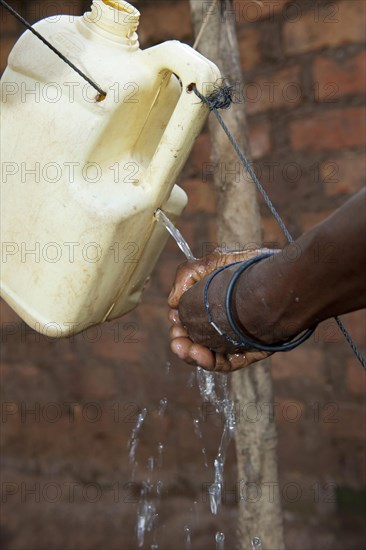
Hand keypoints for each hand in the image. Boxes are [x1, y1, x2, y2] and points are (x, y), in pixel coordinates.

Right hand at [168, 249, 271, 371]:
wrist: (282, 276)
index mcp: (212, 306)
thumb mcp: (213, 262)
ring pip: (210, 356)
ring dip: (193, 356)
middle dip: (182, 343)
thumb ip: (186, 275)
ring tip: (184, 349)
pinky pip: (230, 363)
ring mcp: (236, 338)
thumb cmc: (249, 266)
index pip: (189, 320)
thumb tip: (172, 303)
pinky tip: (200, 355)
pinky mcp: (251, 350)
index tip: (176, 318)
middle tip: (177, 341)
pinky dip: (212, 362)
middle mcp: (223, 324)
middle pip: (197, 341)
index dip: (179, 322)